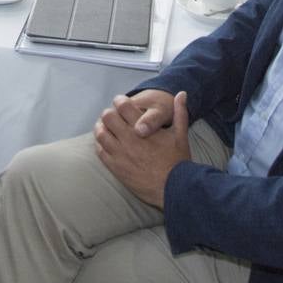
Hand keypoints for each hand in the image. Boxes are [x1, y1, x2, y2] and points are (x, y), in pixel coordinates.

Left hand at [94, 91, 189, 207]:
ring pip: (100, 134)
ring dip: (101, 127)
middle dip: (109, 113)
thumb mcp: (181, 135)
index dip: (120, 101)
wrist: (172, 188)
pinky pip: (100, 152)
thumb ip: (180, 112)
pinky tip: (105, 143)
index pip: (123, 106)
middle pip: (107, 117)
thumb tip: (182, 93)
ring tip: (106, 127)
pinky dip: (100, 144)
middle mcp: (128, 139)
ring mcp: (120, 154)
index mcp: (143, 128)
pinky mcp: (116, 168)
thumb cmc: (177, 162)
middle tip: (113, 115)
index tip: (121, 102)